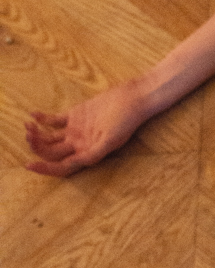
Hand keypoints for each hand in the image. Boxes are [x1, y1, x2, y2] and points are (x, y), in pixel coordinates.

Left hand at [25, 81, 149, 175]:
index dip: (46, 169)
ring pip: (50, 137)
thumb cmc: (126, 121)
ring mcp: (76, 130)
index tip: (30, 165)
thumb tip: (76, 163)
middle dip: (38, 147)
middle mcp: (79, 145)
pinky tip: (33, 115)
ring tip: (28, 127)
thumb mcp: (111, 140)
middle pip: (52, 152)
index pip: (62, 167)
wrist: (133, 98)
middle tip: (29, 135)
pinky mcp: (75, 116)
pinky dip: (42, 119)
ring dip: (37, 134)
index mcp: (87, 154)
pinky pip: (54, 120)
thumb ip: (93, 153)